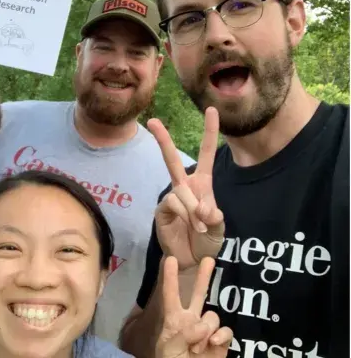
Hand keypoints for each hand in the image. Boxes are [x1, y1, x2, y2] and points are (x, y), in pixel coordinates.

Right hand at [147, 107, 223, 269]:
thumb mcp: (220, 228)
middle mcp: (185, 186)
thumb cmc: (207, 242)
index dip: (209, 132)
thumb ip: (215, 216)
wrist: (192, 261)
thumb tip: (204, 208)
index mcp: (203, 184)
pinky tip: (191, 226)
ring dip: (194, 209)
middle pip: (172, 159)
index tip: (212, 110)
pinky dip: (185, 214)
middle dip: (162, 140)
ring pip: (180, 191)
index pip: (206, 153)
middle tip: (152, 121)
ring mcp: (171, 198)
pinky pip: (173, 203)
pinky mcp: (161, 210)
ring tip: (202, 226)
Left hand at [156, 256, 231, 357]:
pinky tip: (212, 345)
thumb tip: (202, 325)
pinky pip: (225, 330)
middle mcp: (191, 321)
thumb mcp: (169, 349)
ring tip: (197, 348)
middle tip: (208, 259)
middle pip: (198, 294)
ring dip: (206, 330)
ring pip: (213, 316)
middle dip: (204, 276)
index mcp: (173, 320)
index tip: (169, 258)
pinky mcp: (221, 342)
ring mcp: (207, 331)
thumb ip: (183, 334)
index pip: (170, 295)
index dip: (169, 277)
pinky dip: (220, 336)